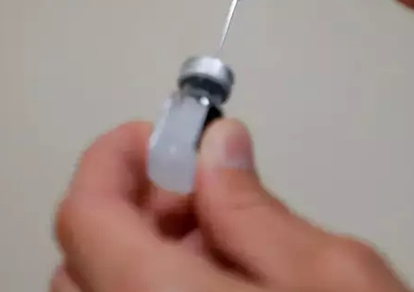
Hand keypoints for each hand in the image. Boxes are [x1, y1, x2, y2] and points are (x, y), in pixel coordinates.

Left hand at [53, 120, 412, 291]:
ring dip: (143, 259)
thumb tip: (218, 152)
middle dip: (134, 210)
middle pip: (80, 264)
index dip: (111, 160)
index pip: (83, 216)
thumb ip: (255, 209)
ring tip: (223, 246)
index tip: (154, 136)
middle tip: (198, 189)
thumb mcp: (332, 278)